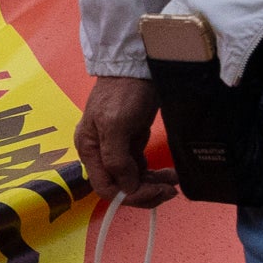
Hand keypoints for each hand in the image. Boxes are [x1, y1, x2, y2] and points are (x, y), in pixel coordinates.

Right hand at [78, 73, 172, 206]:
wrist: (136, 67)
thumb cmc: (123, 92)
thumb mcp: (115, 124)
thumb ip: (116, 158)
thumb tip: (126, 186)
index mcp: (89, 149)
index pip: (105, 187)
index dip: (129, 195)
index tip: (154, 192)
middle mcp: (100, 152)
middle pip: (120, 186)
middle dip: (144, 192)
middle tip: (169, 190)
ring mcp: (116, 148)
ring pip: (133, 179)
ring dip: (152, 184)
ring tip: (173, 181)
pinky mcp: (131, 142)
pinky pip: (141, 168)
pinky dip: (154, 174)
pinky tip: (168, 173)